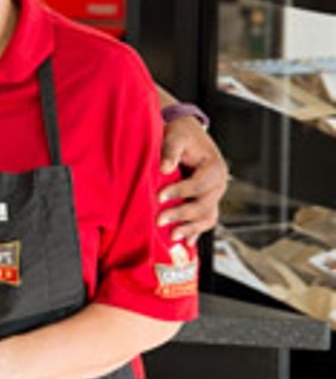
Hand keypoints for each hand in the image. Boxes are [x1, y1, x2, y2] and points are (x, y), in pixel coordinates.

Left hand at [158, 115, 228, 241]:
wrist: (188, 135)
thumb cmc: (182, 135)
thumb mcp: (176, 136)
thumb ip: (170, 151)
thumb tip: (164, 168)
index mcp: (215, 168)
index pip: (199, 185)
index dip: (180, 192)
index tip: (159, 196)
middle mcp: (219, 185)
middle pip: (204, 205)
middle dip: (181, 214)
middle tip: (159, 220)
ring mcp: (214, 196)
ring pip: (207, 217)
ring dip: (190, 228)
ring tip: (172, 237)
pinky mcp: (206, 202)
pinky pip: (204, 220)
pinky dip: (196, 232)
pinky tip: (186, 243)